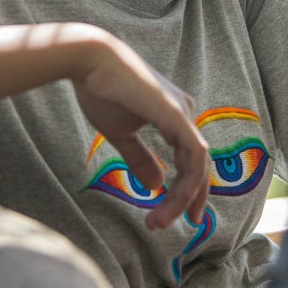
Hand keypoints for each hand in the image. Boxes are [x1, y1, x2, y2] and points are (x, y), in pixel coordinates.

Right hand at [71, 31, 208, 229]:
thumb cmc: (101, 91)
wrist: (89, 62)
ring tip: (160, 220)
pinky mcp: (176, 115)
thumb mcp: (121, 134)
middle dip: (186, 200)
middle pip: (198, 166)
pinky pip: (194, 156)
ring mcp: (183, 113)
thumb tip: (156, 185)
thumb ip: (140, 159)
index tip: (170, 215)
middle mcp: (185, 113)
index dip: (186, 190)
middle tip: (168, 225)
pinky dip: (187, 182)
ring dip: (182, 197)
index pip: (191, 160)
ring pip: (198, 165)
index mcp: (175, 116)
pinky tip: (170, 199)